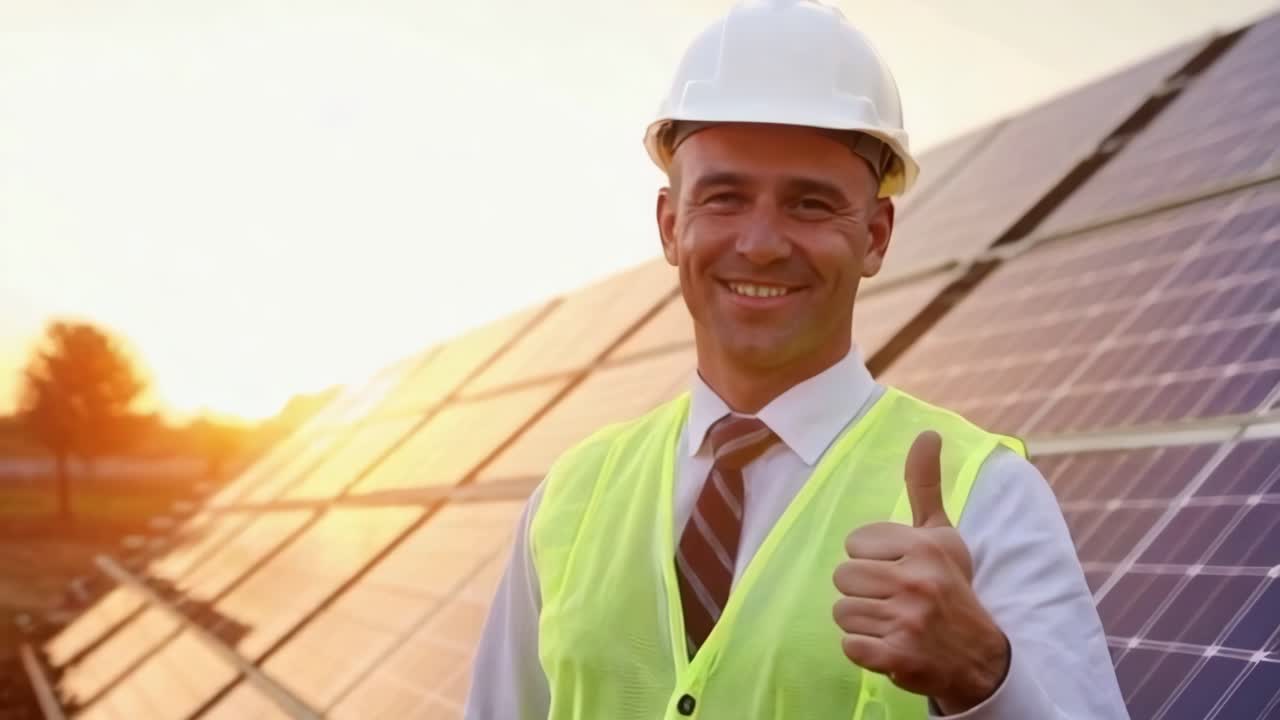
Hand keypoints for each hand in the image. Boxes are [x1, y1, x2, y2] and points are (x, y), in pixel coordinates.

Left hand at [832, 431, 1009, 712]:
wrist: (978, 656)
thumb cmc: (951, 586)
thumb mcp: (942, 533)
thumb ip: (925, 484)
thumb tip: (927, 432)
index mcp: (924, 547)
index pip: (854, 543)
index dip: (870, 559)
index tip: (897, 570)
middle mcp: (917, 581)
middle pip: (842, 577)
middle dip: (862, 590)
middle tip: (892, 599)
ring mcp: (907, 621)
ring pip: (842, 611)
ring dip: (862, 621)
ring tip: (892, 621)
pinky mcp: (898, 656)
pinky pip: (849, 645)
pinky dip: (865, 650)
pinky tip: (890, 645)